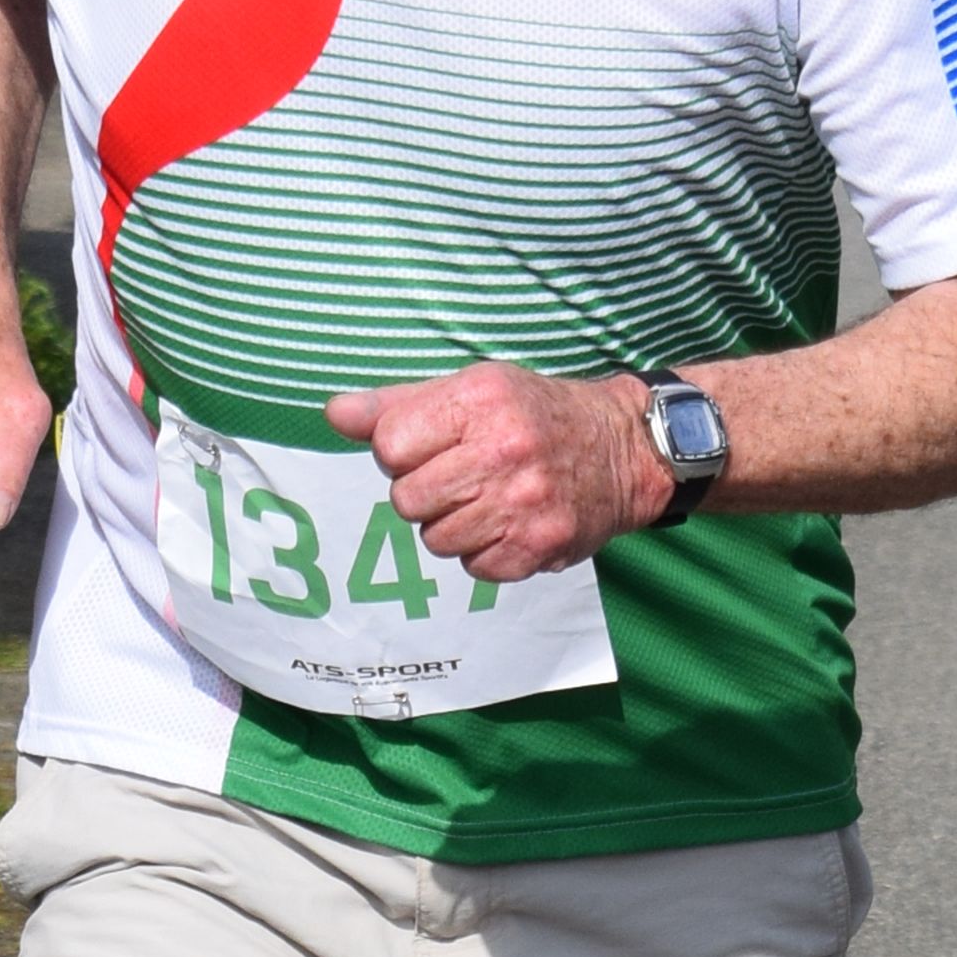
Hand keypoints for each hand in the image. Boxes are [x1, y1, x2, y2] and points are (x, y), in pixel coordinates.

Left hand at [321, 363, 661, 585]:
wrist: (621, 449)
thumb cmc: (533, 415)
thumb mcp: (470, 389)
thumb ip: (396, 404)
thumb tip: (335, 414)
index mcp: (479, 399)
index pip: (389, 445)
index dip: (401, 453)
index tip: (430, 448)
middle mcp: (504, 449)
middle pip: (407, 499)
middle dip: (424, 493)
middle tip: (460, 478)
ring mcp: (523, 502)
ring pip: (435, 540)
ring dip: (451, 526)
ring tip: (486, 500)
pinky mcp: (538, 546)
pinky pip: (472, 567)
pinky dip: (483, 551)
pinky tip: (508, 523)